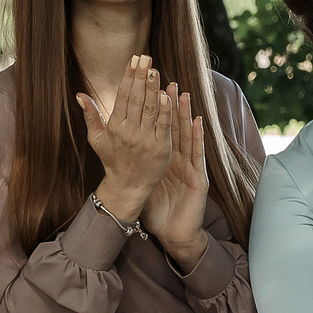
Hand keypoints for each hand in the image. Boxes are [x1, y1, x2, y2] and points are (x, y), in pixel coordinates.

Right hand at [78, 55, 172, 219]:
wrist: (128, 186)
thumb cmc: (112, 160)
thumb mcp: (97, 139)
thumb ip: (90, 115)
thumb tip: (79, 94)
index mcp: (115, 126)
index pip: (123, 95)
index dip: (129, 76)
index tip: (134, 59)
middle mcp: (129, 131)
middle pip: (136, 99)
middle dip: (141, 77)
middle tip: (146, 57)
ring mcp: (145, 140)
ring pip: (150, 109)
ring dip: (153, 88)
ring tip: (155, 70)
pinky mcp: (160, 149)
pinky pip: (163, 126)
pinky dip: (165, 111)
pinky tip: (167, 95)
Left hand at [141, 86, 211, 270]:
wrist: (175, 231)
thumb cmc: (160, 209)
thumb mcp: (142, 184)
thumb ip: (131, 164)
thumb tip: (114, 150)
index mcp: (163, 158)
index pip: (157, 129)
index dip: (151, 110)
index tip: (145, 89)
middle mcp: (178, 159)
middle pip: (172, 127)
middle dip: (168, 104)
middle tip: (164, 80)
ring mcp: (189, 167)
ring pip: (186, 136)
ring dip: (185, 114)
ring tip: (183, 93)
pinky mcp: (198, 178)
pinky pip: (197, 155)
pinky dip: (197, 138)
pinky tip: (198, 122)